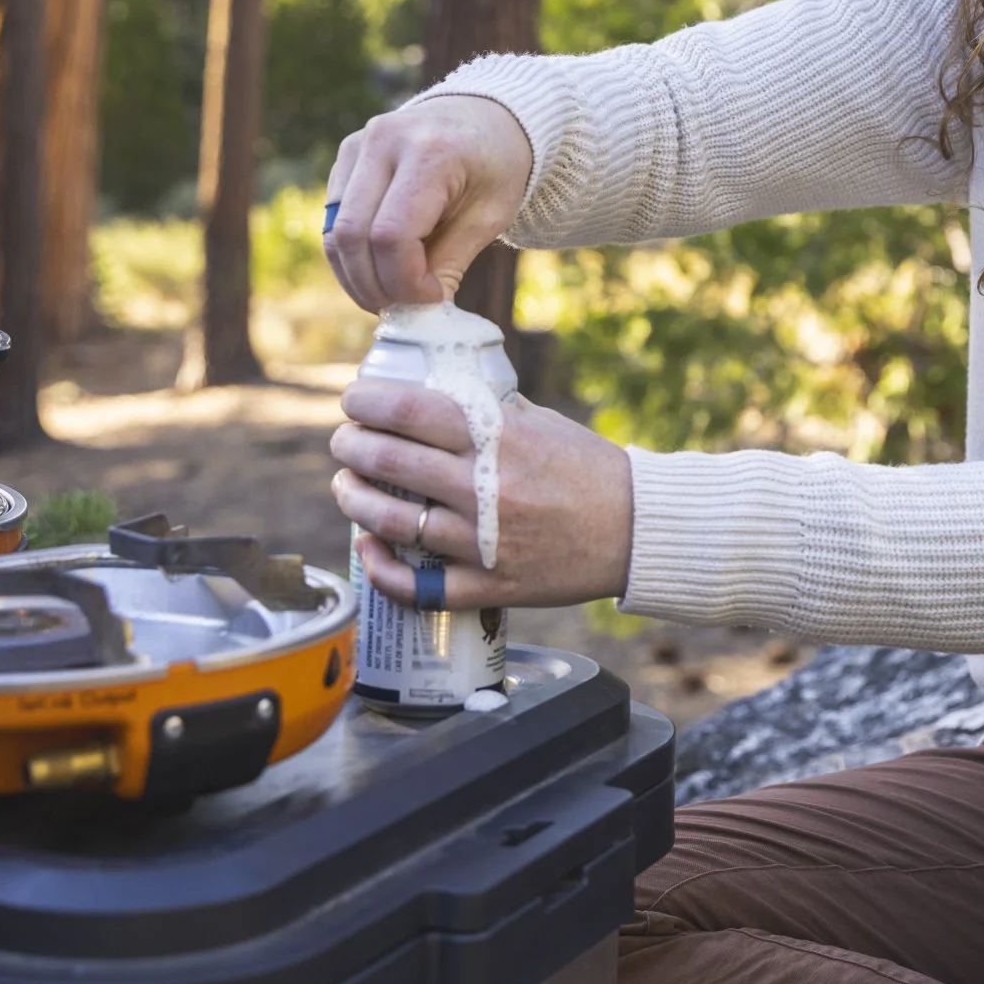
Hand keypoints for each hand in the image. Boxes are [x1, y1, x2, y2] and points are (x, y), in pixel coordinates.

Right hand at [324, 95, 533, 310]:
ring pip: (334, 232)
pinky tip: (381, 268)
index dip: (404, 280)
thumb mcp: (489, 217)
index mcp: (429, 152)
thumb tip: (420, 312)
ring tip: (391, 294)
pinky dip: (352, 255)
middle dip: (374, 286)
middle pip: (353, 236)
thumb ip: (450, 263)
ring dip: (356, 276)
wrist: (486, 117)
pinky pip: (334, 220)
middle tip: (402, 307)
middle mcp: (383, 141)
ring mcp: (357, 145)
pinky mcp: (345, 156)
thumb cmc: (495, 168)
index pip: (391, 235)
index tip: (431, 298)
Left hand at [331, 379, 634, 608]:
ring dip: (354, 501)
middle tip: (345, 442)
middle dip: (352, 446)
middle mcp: (486, 488)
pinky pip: (420, 587)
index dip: (368, 403)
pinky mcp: (491, 585)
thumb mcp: (542, 423)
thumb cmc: (592, 471)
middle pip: (390, 462)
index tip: (354, 400)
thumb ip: (489, 411)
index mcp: (499, 440)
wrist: (638, 531)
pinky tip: (367, 550)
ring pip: (393, 523)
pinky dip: (383, 572)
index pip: (411, 412)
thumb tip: (436, 395)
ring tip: (346, 486)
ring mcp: (484, 542)